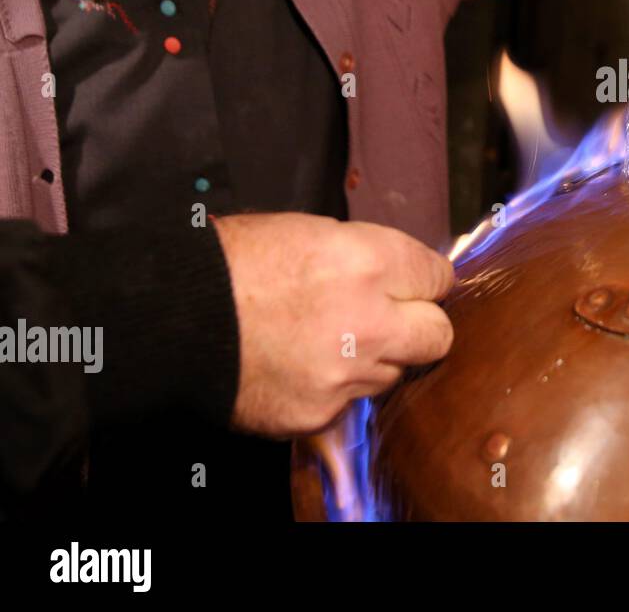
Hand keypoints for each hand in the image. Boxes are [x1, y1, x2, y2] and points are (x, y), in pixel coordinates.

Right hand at [211, 213, 454, 435]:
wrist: (171, 318)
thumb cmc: (234, 263)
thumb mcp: (311, 232)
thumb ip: (369, 257)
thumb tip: (401, 275)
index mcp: (369, 262)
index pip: (440, 278)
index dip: (424, 281)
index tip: (412, 284)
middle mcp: (369, 321)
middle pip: (437, 335)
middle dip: (419, 326)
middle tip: (389, 319)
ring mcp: (346, 374)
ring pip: (393, 373)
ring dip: (373, 359)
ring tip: (328, 340)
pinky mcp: (319, 413)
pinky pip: (349, 403)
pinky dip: (333, 389)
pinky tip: (300, 367)